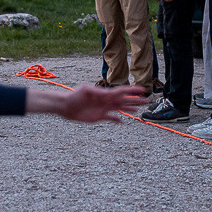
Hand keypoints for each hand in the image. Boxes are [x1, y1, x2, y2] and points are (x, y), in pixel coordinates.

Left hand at [26, 84, 145, 121]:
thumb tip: (106, 93)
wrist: (65, 106)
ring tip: (139, 109)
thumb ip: (96, 92)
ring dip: (129, 108)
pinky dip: (116, 120)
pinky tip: (122, 121)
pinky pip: (110, 118)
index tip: (142, 89)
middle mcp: (106, 101)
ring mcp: (103, 108)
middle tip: (146, 100)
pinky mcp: (98, 117)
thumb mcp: (85, 91)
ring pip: (120, 108)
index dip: (132, 91)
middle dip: (135, 100)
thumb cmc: (74, 96)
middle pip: (124, 100)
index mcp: (105, 94)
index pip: (121, 91)